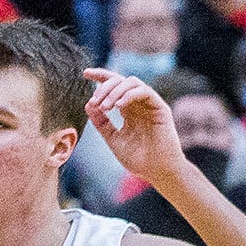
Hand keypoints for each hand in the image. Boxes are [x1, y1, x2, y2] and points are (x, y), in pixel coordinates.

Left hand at [82, 69, 185, 187]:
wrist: (157, 172)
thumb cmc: (138, 159)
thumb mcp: (113, 139)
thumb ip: (101, 123)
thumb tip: (88, 104)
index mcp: (127, 109)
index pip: (114, 85)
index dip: (100, 76)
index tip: (85, 74)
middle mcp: (138, 104)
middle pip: (120, 80)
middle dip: (104, 86)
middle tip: (96, 102)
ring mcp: (149, 105)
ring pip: (131, 82)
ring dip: (115, 90)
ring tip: (106, 107)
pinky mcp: (160, 108)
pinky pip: (144, 91)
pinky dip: (129, 94)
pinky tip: (119, 106)